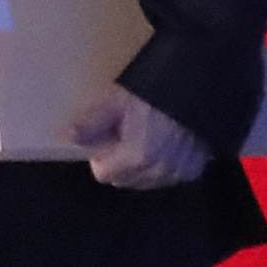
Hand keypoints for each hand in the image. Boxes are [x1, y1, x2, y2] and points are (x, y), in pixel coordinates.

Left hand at [69, 84, 214, 190]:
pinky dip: (165, 166)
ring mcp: (179, 173)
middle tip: (128, 135)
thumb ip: (91, 123)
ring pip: (146, 181)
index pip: (104, 175)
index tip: (108, 139)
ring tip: (149, 137)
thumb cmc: (156, 89)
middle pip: (125, 180)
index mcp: (137, 157)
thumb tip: (66, 137)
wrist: (200, 84)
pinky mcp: (195, 170)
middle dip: (121, 163)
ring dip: (142, 167)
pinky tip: (168, 143)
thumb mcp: (118, 100)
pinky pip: (169, 177)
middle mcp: (159, 172)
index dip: (101, 157)